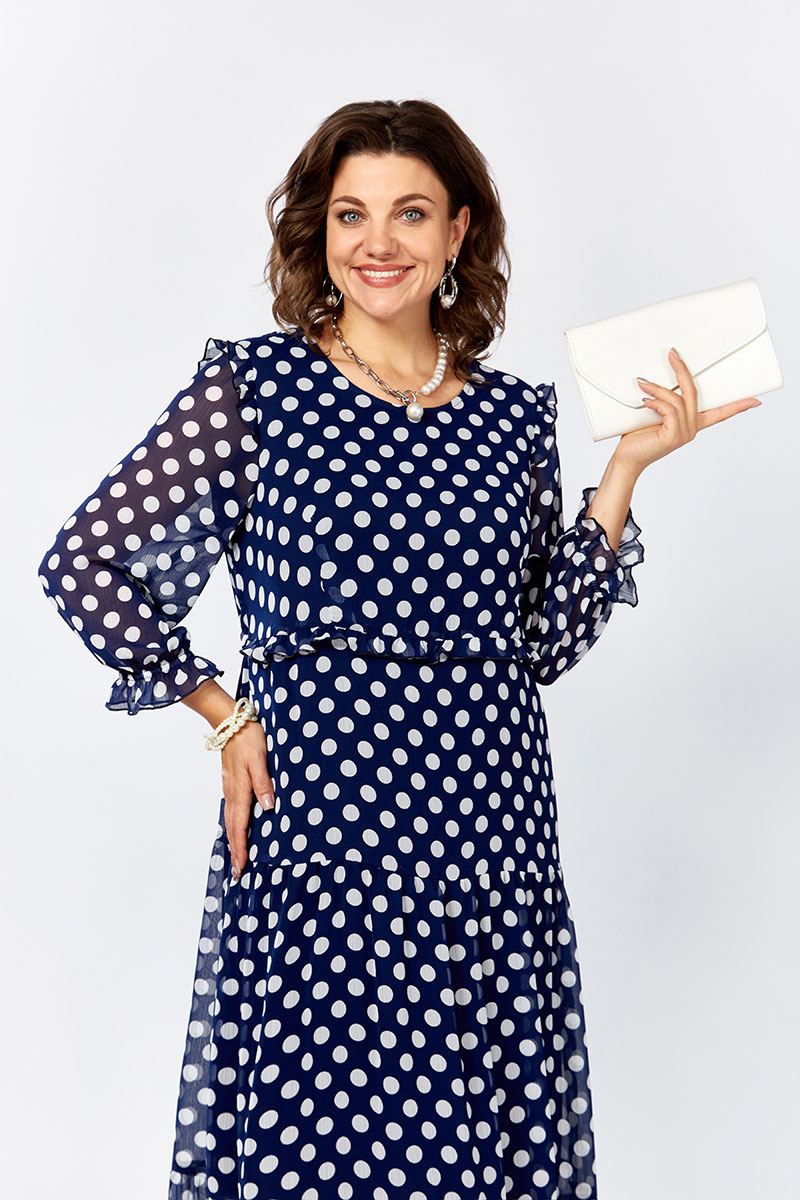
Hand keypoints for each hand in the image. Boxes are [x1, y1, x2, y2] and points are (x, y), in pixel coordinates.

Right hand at [220, 719, 274, 880]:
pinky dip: (232, 826)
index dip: (241, 848)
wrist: (231, 722)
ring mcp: (230, 789)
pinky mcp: (231, 783)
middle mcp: (232, 794)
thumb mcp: (260, 759)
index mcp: (240, 791)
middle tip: (237, 873)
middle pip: (232, 828)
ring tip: (235, 857)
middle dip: (235, 851)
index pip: (240, 826)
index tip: (241, 868)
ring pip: (230, 821)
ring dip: (233, 840)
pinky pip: (231, 811)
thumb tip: (268, 808)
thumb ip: (264, 783)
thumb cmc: (248, 739)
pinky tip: (235, 828)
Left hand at [610, 346, 761, 476]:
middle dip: (684, 372)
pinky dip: (656, 402)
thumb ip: (662, 401)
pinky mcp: (672, 436)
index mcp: (691, 424)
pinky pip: (669, 411)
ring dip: (659, 389)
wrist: (626, 459)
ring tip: (643, 384)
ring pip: (678, 401)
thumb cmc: (637, 438)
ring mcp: (683, 434)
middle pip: (694, 393)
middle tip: (673, 354)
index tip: (755, 400)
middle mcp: (691, 429)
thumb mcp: (652, 415)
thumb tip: (654, 378)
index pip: (720, 413)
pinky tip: (645, 402)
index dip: (738, 406)